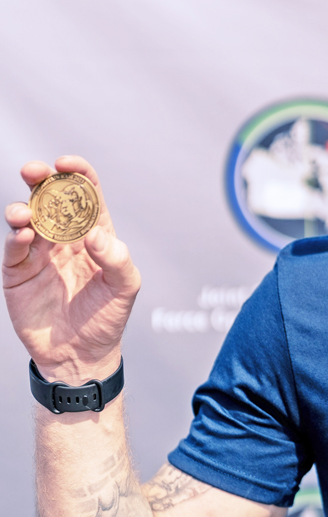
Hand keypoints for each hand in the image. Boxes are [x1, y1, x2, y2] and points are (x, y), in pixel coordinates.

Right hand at [3, 156, 139, 383]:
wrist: (81, 354)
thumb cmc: (108, 316)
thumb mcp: (125, 287)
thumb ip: (116, 259)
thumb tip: (96, 233)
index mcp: (94, 234)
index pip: (86, 195)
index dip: (77, 174)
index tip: (67, 163)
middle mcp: (65, 238)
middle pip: (50, 199)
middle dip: (41, 180)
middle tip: (35, 170)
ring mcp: (40, 253)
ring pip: (26, 219)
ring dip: (23, 208)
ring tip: (25, 213)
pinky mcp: (18, 273)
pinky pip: (14, 248)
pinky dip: (15, 237)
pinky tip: (24, 233)